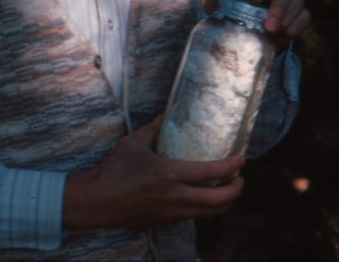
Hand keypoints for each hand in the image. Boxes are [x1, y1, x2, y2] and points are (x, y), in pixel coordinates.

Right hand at [63, 116, 245, 229]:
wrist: (96, 202)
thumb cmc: (114, 171)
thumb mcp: (133, 143)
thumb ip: (153, 129)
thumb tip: (164, 115)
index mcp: (171, 175)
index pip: (212, 173)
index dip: (232, 167)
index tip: (242, 159)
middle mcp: (175, 197)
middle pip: (219, 200)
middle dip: (236, 190)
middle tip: (240, 179)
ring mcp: (171, 214)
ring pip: (208, 213)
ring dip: (223, 203)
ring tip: (228, 190)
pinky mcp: (164, 223)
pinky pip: (192, 217)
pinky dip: (204, 209)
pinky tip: (203, 199)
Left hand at [201, 0, 310, 48]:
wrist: (250, 32)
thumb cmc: (235, 14)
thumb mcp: (222, 9)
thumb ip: (213, 4)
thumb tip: (208, 3)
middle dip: (279, 6)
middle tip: (269, 26)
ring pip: (298, 0)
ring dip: (288, 17)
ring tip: (274, 33)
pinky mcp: (299, 14)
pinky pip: (305, 16)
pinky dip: (297, 25)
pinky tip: (285, 35)